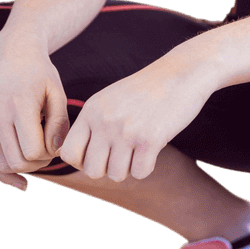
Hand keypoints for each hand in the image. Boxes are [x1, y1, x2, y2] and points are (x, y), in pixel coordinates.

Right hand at [0, 34, 69, 190]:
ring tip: (36, 155)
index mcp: (19, 105)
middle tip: (48, 150)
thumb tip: (56, 152)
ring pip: (1, 165)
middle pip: (16, 162)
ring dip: (22, 167)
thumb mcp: (57, 93)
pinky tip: (21, 180)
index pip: (33, 151)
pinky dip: (2, 174)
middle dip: (37, 164)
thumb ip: (60, 124)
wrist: (11, 52)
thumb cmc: (40, 72)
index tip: (56, 142)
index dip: (49, 154)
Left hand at [59, 55, 213, 180]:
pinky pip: (140, 173)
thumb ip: (92, 124)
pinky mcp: (150, 139)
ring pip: (116, 175)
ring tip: (138, 150)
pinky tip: (152, 150)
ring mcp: (126, 130)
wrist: (181, 73)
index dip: (81, 161)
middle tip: (122, 155)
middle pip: (91, 171)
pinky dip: (147, 167)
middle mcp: (104, 121)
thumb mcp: (110, 100)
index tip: (99, 155)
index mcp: (91, 110)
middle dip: (107, 169)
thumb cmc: (146, 91)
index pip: (68, 153)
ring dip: (129, 169)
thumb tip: (74, 158)